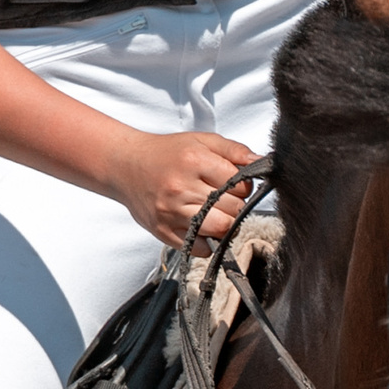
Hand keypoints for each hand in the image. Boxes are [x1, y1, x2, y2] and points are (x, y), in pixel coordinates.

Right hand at [103, 130, 259, 245]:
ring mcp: (172, 212)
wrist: (125, 166)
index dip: (244, 187)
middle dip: (235, 206)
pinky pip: (200, 248)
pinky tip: (200, 226)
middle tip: (225, 200)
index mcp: (194, 161)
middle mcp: (182, 188)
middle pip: (232, 210)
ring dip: (224, 225)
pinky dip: (207, 242)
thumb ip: (233, 150)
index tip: (235, 186)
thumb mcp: (201, 140)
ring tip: (216, 214)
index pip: (240, 185)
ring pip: (219, 230)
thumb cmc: (166, 154)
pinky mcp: (164, 232)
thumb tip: (262, 162)